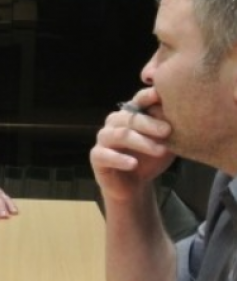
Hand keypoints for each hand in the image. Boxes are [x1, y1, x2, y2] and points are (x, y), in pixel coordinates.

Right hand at [89, 87, 173, 203]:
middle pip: (130, 117)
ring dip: (141, 142)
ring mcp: (104, 138)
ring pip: (120, 134)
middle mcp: (115, 122)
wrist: (133, 185)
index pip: (138, 100)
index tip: (160, 95)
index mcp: (132, 114)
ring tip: (160, 151)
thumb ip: (169, 127)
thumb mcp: (164, 142)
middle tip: (168, 131)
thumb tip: (183, 112)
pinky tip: (133, 164)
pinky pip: (105, 154)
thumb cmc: (149, 158)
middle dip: (149, 123)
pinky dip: (120, 159)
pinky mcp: (97, 156)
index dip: (148, 96)